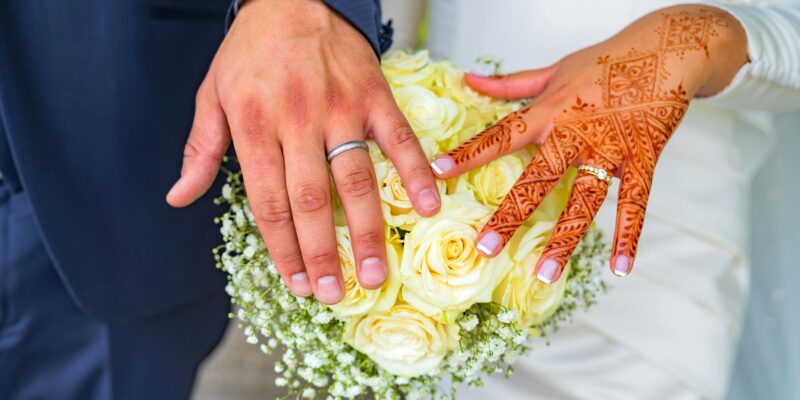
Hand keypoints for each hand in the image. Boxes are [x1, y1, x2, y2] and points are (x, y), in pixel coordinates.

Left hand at [166, 0, 440, 302]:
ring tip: (377, 271)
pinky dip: (414, 173)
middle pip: (312, 200)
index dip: (282, 249)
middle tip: (334, 294)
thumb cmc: (250, 51)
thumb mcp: (212, 95)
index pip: (269, 202)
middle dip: (323, 253)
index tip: (296, 283)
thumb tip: (178, 198)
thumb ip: (200, 149)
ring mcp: (340, 108)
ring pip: (356, 178)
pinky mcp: (373, 95)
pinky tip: (424, 207)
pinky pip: (399, 139)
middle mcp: (297, 120)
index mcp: (254, 125)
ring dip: (368, 230)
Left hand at [430, 4, 746, 282]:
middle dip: (510, 215)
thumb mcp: (556, 68)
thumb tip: (468, 79)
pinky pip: (637, 203)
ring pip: (584, 200)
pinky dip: (630, 237)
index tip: (437, 173)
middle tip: (484, 248)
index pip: (501, 135)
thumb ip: (511, 83)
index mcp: (550, 110)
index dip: (469, 154)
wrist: (670, 46)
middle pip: (538, 178)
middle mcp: (576, 132)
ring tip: (544, 274)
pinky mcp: (644, 157)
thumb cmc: (608, 59)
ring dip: (565, 239)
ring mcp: (610, 148)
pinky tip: (620, 269)